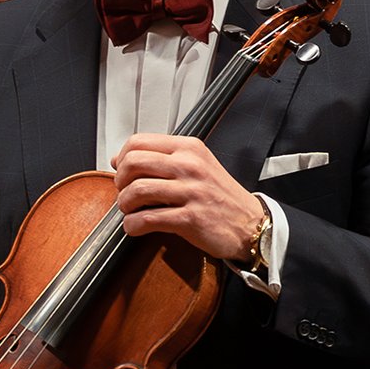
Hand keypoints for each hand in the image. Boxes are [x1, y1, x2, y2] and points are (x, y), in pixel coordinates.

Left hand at [112, 133, 265, 260]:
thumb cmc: (220, 196)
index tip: (122, 171)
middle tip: (125, 192)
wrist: (250, 224)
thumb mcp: (198, 165)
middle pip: (133, 163)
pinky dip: (133, 225)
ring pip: (137, 191)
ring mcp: (192, 191)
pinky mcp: (190, 218)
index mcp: (190, 148)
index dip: (122, 157)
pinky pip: (147, 219)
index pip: (139, 141)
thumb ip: (164, 159)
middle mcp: (190, 166)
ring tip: (131, 211)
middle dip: (120, 181)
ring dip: (125, 205)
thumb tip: (120, 159)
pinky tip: (136, 227)